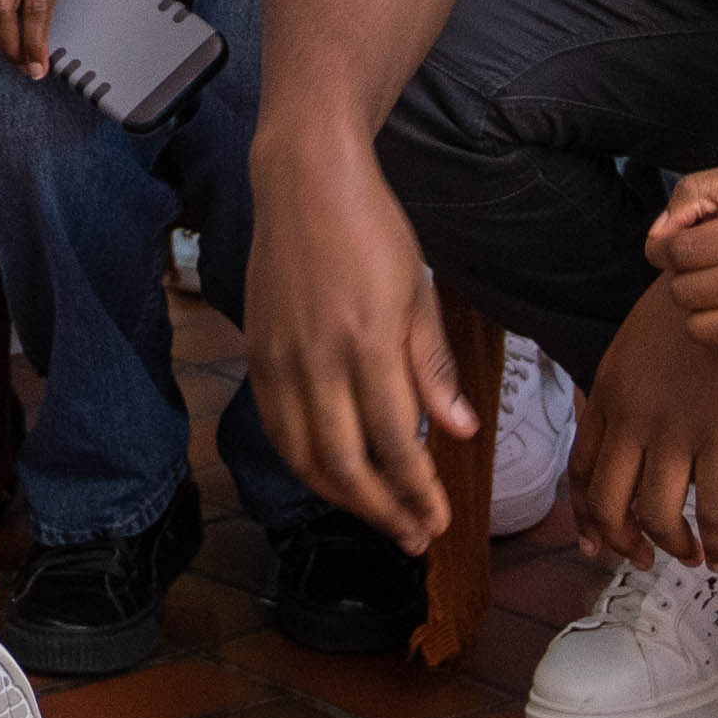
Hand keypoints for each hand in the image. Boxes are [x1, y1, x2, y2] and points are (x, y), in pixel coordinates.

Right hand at [243, 138, 473, 553]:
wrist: (304, 181)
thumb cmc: (372, 229)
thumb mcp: (419, 292)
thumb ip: (433, 367)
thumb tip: (460, 431)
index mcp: (368, 343)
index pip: (395, 442)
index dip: (418, 491)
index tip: (440, 520)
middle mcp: (318, 361)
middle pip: (346, 465)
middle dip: (384, 511)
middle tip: (414, 537)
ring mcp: (280, 360)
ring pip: (304, 457)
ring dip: (343, 499)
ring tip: (378, 516)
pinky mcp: (257, 354)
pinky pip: (276, 428)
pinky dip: (303, 463)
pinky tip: (330, 475)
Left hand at [569, 286, 717, 573]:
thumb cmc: (690, 309)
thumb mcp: (636, 343)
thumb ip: (624, 390)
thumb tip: (625, 432)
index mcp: (606, 395)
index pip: (583, 471)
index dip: (588, 515)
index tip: (597, 541)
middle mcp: (631, 420)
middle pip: (610, 502)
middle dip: (622, 542)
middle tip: (642, 558)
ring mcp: (675, 431)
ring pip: (656, 514)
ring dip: (671, 546)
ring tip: (691, 556)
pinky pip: (712, 508)